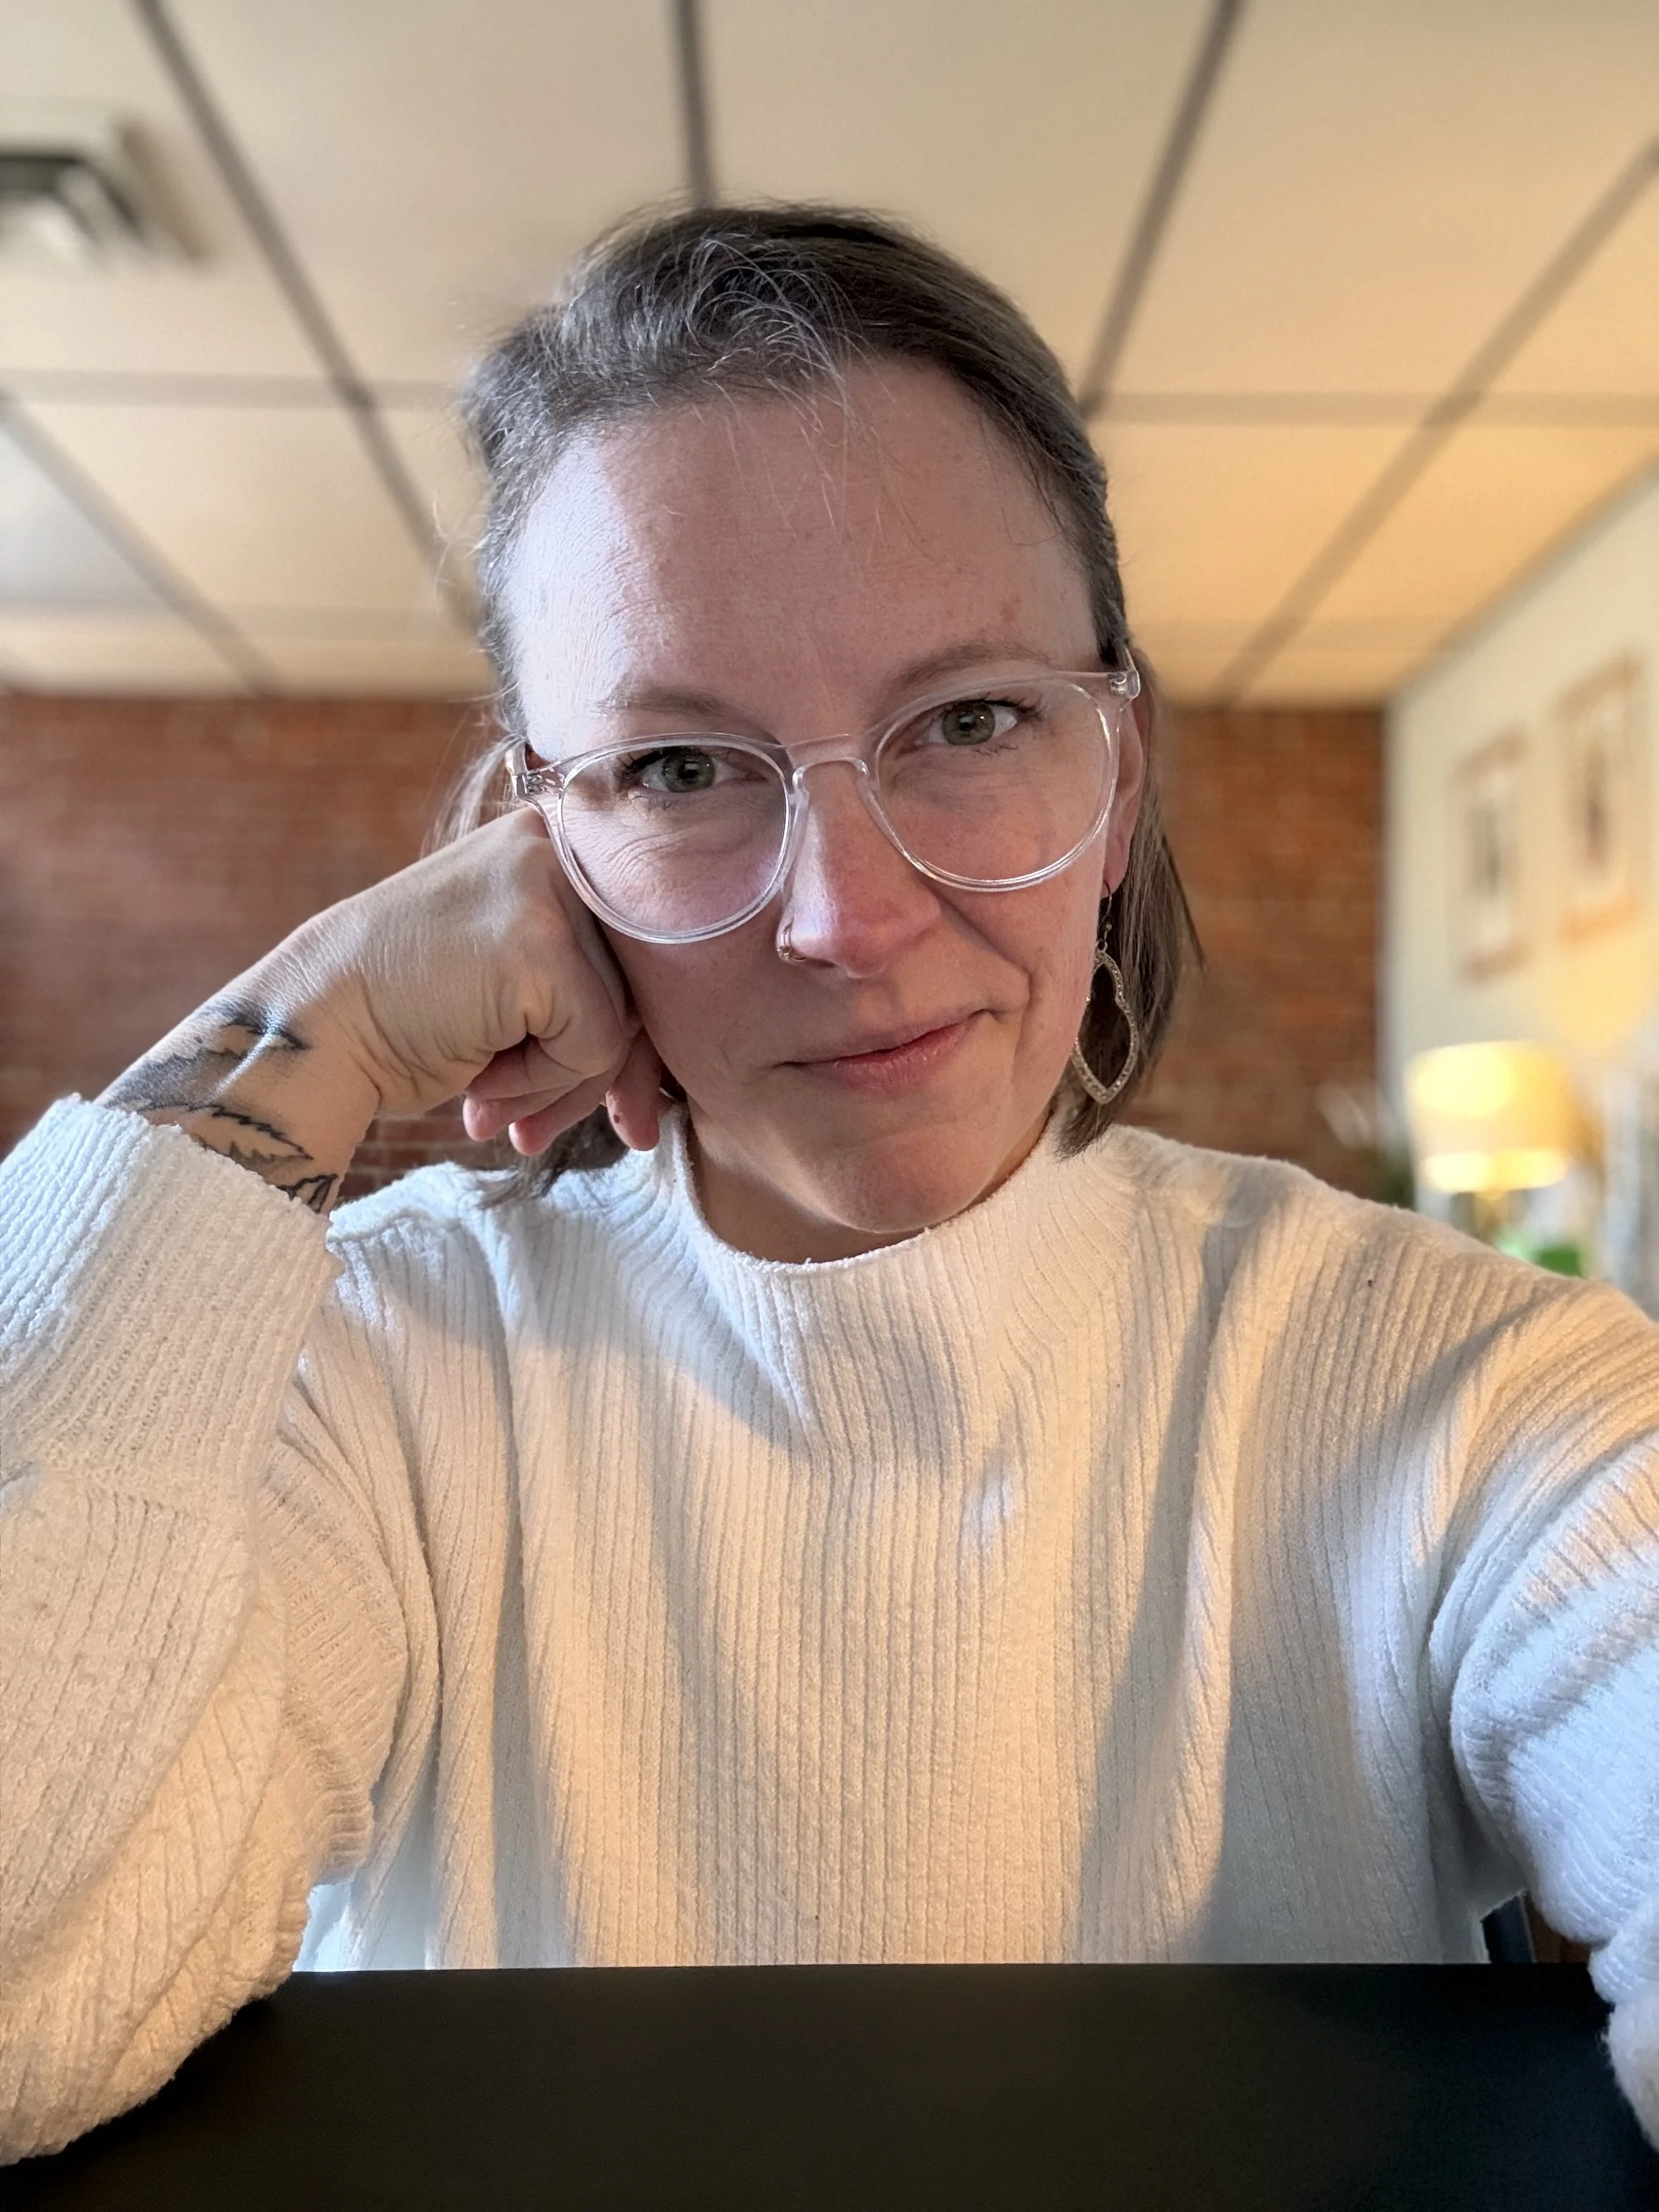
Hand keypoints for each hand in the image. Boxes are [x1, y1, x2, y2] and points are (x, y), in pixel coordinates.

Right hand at [257, 806, 666, 1156]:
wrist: (313, 1033)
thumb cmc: (409, 1015)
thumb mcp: (513, 980)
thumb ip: (591, 991)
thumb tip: (663, 1079)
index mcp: (556, 835)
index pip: (639, 945)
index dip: (630, 1035)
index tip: (616, 1108)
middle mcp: (559, 844)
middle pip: (642, 983)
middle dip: (605, 1075)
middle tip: (545, 1130)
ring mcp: (550, 890)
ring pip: (623, 1020)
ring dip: (561, 1085)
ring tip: (488, 1097)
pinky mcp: (541, 945)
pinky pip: (594, 1045)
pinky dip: (543, 1083)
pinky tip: (480, 1080)